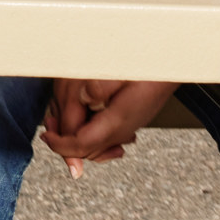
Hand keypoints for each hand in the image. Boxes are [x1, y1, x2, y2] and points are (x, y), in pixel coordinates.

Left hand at [42, 78, 176, 173]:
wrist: (173, 69)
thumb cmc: (148, 70)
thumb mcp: (118, 74)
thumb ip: (97, 88)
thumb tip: (82, 97)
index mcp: (116, 122)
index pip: (81, 144)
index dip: (59, 144)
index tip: (46, 135)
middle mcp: (121, 131)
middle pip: (85, 150)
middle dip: (64, 143)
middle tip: (49, 129)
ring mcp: (126, 130)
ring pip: (94, 147)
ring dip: (75, 140)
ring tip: (60, 127)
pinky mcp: (128, 125)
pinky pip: (105, 141)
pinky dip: (90, 138)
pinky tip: (83, 125)